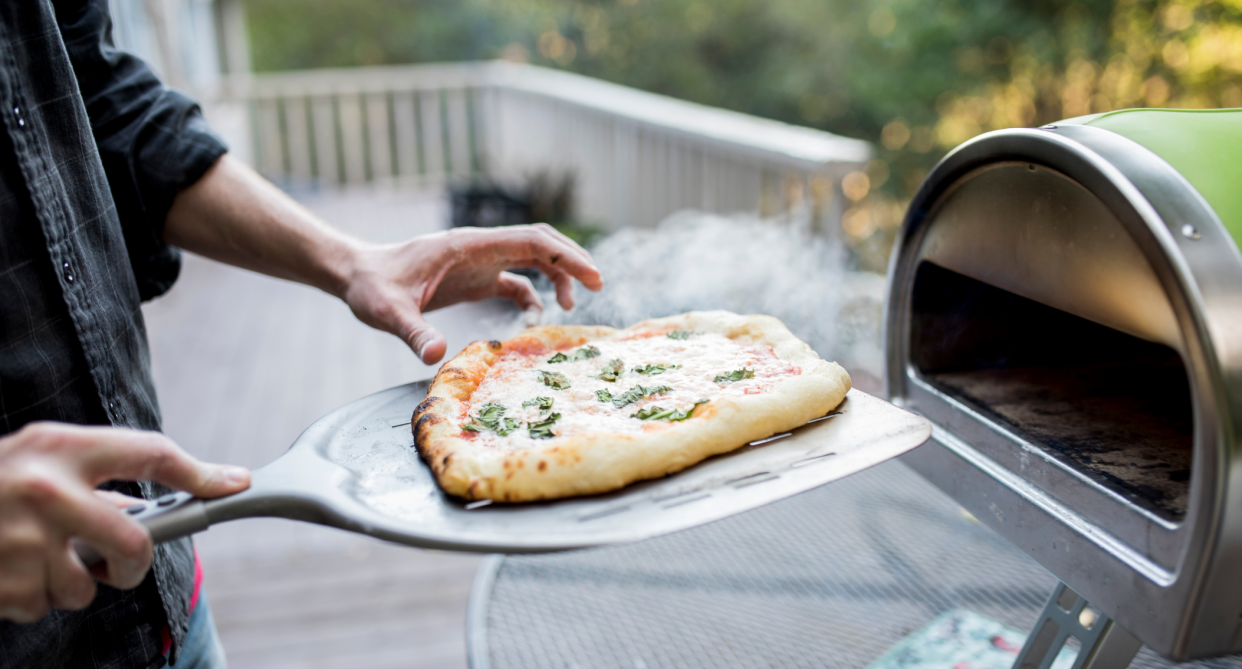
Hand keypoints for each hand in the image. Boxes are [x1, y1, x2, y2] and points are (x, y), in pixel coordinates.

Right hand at [0, 423, 249, 621]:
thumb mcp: (38, 457)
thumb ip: (92, 475)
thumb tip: (150, 510)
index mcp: (59, 447)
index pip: (150, 453)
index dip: (199, 472)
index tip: (234, 484)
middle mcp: (46, 490)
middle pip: (134, 542)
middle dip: (135, 561)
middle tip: (121, 560)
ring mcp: (24, 541)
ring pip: (88, 585)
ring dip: (71, 581)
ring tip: (33, 554)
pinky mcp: (6, 584)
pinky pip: (47, 605)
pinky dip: (33, 597)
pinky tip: (9, 571)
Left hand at [341, 224, 604, 363]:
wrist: (355, 276)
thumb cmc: (370, 288)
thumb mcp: (388, 312)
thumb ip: (413, 331)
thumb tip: (436, 355)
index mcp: (468, 245)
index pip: (530, 240)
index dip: (565, 255)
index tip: (590, 275)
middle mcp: (479, 247)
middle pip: (540, 244)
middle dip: (572, 261)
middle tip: (598, 285)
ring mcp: (478, 261)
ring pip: (532, 259)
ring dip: (556, 276)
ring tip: (570, 306)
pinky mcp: (474, 278)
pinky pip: (515, 281)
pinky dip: (532, 295)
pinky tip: (535, 318)